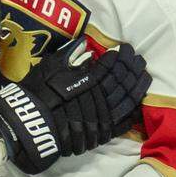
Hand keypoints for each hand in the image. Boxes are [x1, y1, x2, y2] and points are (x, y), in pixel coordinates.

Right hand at [0, 39, 151, 173]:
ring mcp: (103, 117)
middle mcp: (99, 97)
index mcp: (89, 79)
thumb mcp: (50, 67)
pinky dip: (133, 112)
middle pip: (123, 81)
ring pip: (128, 100)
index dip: (120, 55)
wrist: (31, 125)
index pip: (111, 65)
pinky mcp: (102, 133)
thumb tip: (85, 44)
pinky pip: (123, 122)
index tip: (125, 48)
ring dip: (138, 87)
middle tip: (139, 58)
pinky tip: (139, 103)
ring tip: (144, 76)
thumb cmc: (37, 93)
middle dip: (133, 68)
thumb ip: (70, 54)